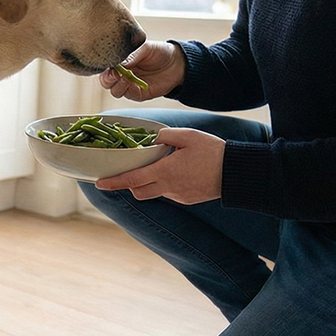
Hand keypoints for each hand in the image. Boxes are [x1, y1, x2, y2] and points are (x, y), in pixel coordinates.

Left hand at [94, 127, 223, 204]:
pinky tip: (180, 172)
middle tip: (128, 172)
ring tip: (160, 167)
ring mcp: (178, 196)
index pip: (132, 179)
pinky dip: (166, 184)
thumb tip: (152, 138)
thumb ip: (165, 135)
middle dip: (129, 184)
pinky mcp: (187, 199)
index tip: (99, 183)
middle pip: (139, 191)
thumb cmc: (212, 151)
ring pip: (154, 192)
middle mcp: (168, 187)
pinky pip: (170, 193)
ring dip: (150, 183)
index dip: (114, 182)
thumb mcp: (187, 136)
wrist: (236, 173)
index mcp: (165, 171)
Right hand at [101, 40, 186, 100]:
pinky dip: (128, 90)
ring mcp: (131, 85)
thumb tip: (118, 65)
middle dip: (107, 80)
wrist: (178, 62)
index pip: (106, 69)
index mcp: (121, 63)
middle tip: (114, 75)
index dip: (104, 70)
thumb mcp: (145, 49)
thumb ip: (132, 57)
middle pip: (107, 83)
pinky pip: (130, 95)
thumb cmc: (160, 52)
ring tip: (125, 78)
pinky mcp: (140, 94)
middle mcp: (123, 75)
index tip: (110, 67)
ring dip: (118, 86)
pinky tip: (132, 83)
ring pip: (115, 91)